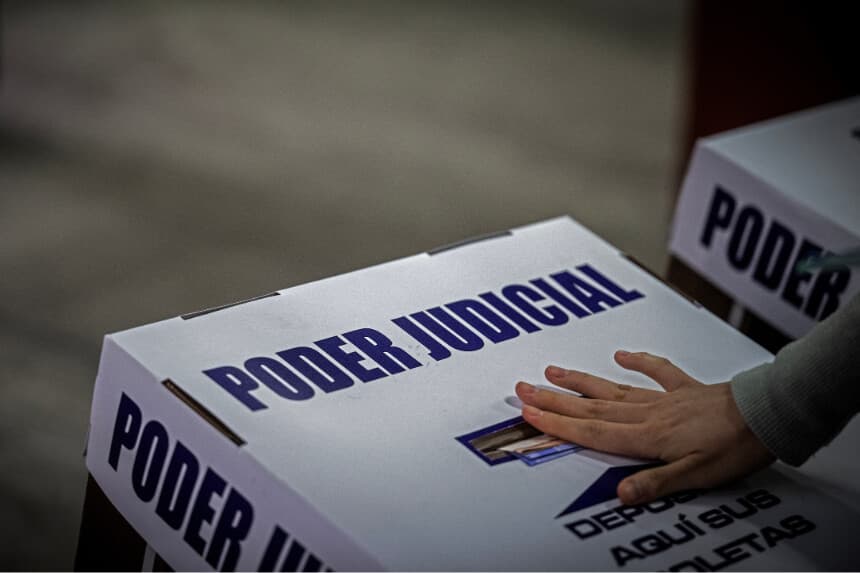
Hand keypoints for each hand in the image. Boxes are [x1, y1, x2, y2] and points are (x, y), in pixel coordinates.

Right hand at [515, 351, 774, 504]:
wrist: (767, 415)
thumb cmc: (734, 448)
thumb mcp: (696, 477)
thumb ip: (656, 483)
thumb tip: (621, 494)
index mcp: (646, 437)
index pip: (592, 432)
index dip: (558, 424)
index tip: (529, 414)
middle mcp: (647, 414)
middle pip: (591, 408)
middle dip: (554, 400)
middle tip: (522, 389)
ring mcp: (664, 399)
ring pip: (612, 390)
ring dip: (580, 382)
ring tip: (551, 372)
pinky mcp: (684, 389)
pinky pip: (657, 372)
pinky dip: (639, 363)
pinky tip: (623, 355)